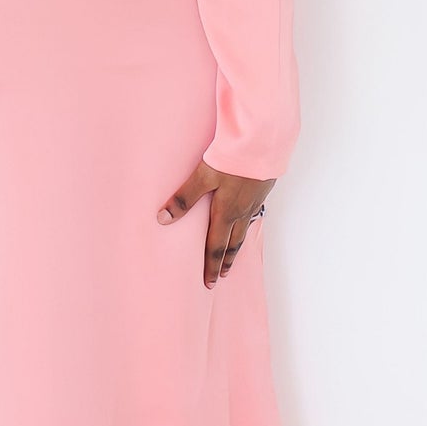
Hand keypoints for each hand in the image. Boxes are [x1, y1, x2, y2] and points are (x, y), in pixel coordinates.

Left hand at [158, 159, 274, 286]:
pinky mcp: (262, 191)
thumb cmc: (232, 158)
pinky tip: (246, 222)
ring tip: (234, 257)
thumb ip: (184, 198)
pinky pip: (253, 216)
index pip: (216, 246)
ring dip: (238, 247)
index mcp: (226, 212)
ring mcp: (254, 202)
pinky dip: (247, 226)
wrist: (263, 143)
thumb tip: (163, 219)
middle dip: (226, 261)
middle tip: (222, 276)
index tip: (210, 283)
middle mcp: (242, 212)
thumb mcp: (203, 176)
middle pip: (233, 243)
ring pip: (245, 231)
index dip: (211, 266)